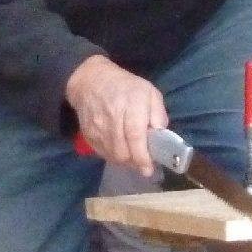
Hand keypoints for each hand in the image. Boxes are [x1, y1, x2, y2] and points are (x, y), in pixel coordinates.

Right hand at [65, 55, 167, 175]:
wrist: (90, 81)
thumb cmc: (126, 87)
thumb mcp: (149, 92)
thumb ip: (158, 114)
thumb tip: (162, 136)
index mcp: (131, 105)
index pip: (135, 136)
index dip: (142, 156)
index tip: (148, 169)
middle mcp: (112, 118)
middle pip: (123, 151)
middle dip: (135, 162)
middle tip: (143, 163)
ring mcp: (97, 128)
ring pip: (112, 155)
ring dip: (125, 161)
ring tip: (133, 157)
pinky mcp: (88, 134)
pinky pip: (102, 153)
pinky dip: (113, 156)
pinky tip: (121, 150)